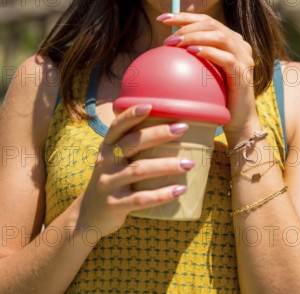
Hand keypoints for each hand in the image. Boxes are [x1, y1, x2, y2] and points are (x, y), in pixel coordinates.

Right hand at [77, 105, 191, 237]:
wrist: (86, 217)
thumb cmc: (111, 181)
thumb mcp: (113, 161)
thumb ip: (131, 147)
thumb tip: (170, 130)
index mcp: (106, 147)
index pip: (117, 126)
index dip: (132, 114)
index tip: (151, 105)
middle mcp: (105, 162)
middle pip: (132, 143)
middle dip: (158, 133)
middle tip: (183, 128)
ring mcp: (108, 183)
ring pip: (139, 170)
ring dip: (167, 165)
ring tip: (189, 163)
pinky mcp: (114, 205)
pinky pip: (141, 198)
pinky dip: (162, 194)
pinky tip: (180, 189)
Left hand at [158, 13, 259, 142]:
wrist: (238, 120)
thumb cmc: (219, 96)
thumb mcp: (204, 71)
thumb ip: (193, 54)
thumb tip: (167, 44)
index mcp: (231, 40)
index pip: (206, 20)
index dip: (184, 16)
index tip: (163, 18)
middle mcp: (240, 44)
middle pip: (212, 24)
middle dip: (186, 26)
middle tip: (167, 38)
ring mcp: (244, 56)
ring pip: (219, 36)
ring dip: (194, 37)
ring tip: (175, 43)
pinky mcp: (243, 71)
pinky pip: (224, 57)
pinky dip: (207, 51)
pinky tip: (191, 52)